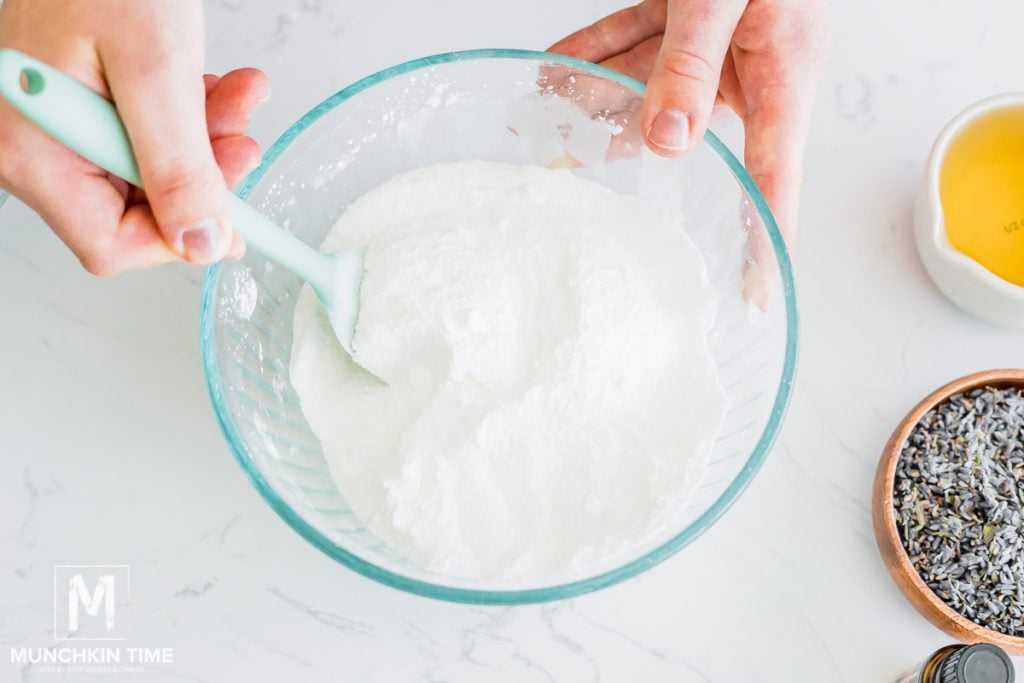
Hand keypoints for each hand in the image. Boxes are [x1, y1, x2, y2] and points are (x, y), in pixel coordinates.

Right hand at [0, 0, 268, 274]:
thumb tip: (200, 243)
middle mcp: (35, 146)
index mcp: (34, 151)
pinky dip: (187, 114)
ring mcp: (56, 125)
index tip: (237, 218)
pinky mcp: (79, 103)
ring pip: (148, 169)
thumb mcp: (153, 69)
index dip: (181, 238)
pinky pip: (141, 132)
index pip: (111, 244)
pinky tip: (214, 84)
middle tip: (244, 136)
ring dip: (205, 138)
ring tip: (240, 95)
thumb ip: (177, 166)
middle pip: (136, 208)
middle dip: (204, 174)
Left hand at [549, 0, 828, 241]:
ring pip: (648, 79)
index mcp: (783, 70)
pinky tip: (559, 68)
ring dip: (596, 96)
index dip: (763, 231)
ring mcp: (720, 37)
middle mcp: (750, 60)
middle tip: (568, 171)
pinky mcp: (692, 4)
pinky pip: (637, 34)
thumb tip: (666, 137)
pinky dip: (598, 49)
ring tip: (547, 124)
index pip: (775, 172)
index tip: (755, 289)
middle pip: (681, 126)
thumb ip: (694, 59)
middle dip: (622, 147)